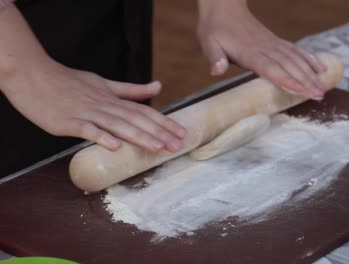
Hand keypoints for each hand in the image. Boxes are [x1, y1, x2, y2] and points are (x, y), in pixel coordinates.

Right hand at [0, 5, 185, 152]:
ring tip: (158, 147)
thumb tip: (157, 87)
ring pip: (118, 125)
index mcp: (113, 98)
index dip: (164, 122)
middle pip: (136, 119)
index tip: (182, 133)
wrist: (35, 77)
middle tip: (178, 144)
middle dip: (159, 132)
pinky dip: (102, 138)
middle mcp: (105, 105)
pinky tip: (116, 147)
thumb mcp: (104, 83)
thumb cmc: (70, 82)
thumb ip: (131, 89)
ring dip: (139, 136)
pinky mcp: (69, 122)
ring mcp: (87, 113)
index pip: (144, 112)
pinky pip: (88, 130)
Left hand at [197, 0, 327, 98]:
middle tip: (320, 96)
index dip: (287, 80)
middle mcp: (265, 48)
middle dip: (306, 81)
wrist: (224, 7)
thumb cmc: (215, 28)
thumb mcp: (208, 43)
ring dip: (311, 74)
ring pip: (296, 60)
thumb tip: (215, 71)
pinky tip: (322, 69)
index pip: (271, 68)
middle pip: (289, 66)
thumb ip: (214, 57)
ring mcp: (273, 44)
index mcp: (249, 52)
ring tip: (323, 89)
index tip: (302, 91)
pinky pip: (297, 51)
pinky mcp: (276, 42)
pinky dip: (310, 60)